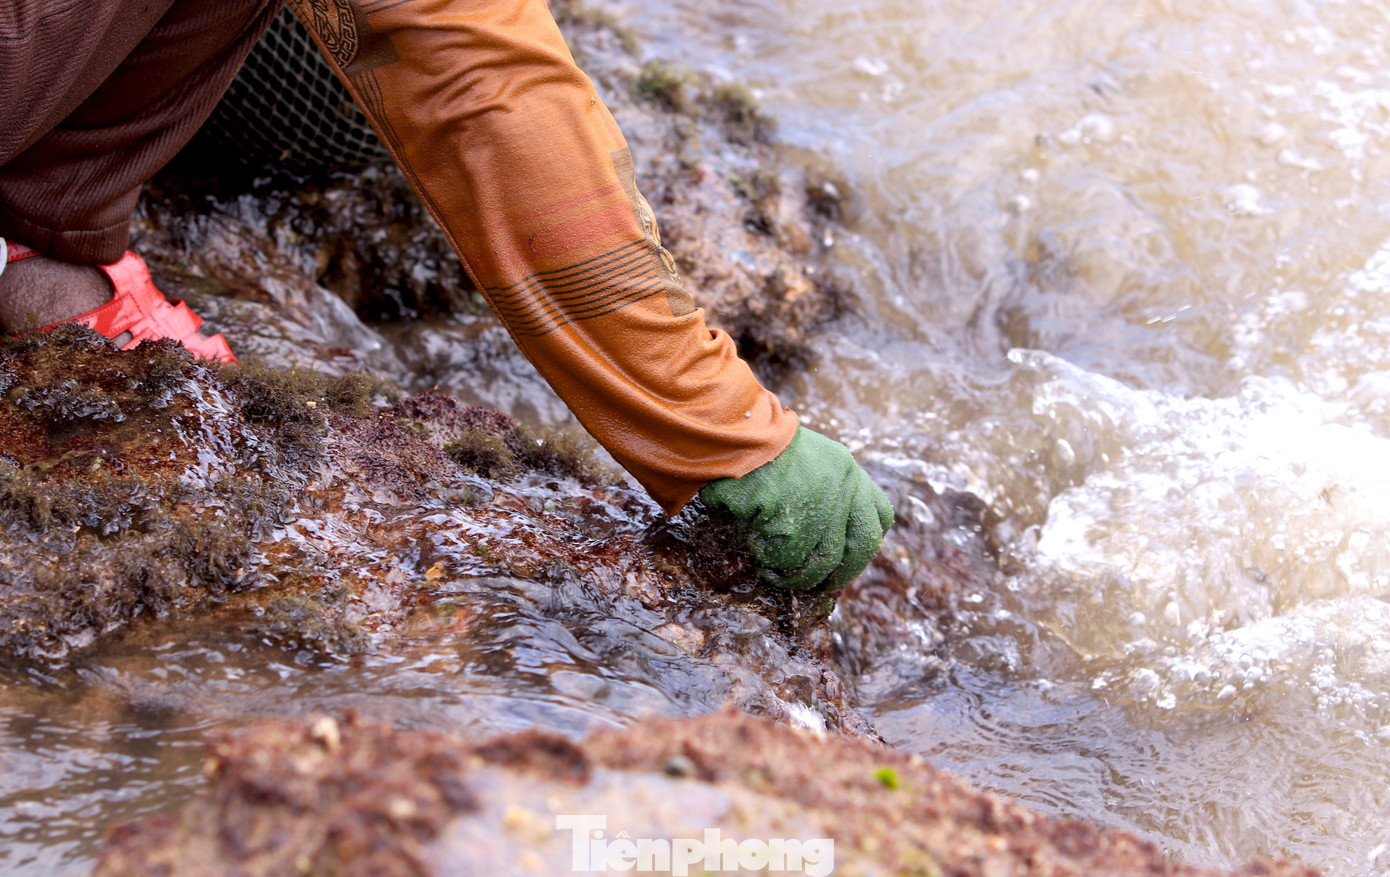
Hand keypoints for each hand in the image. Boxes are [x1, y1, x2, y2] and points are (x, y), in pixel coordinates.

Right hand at [698, 426, 893, 591]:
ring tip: (778, 575)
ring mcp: (824, 504)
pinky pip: (790, 559)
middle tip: (821, 584)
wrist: (734, 432)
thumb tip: (825, 534)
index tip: (850, 555)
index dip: (867, 541)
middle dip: (843, 573)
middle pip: (863, 545)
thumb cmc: (760, 446)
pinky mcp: (795, 520)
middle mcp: (846, 486)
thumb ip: (825, 488)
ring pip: (826, 560)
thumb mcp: (808, 458)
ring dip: (802, 577)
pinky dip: (774, 564)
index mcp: (848, 470)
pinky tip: (759, 556)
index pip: (880, 514)